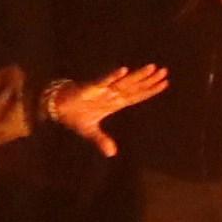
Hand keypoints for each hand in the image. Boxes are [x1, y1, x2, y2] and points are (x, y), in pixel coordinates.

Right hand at [44, 65, 169, 152]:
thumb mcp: (90, 131)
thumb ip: (101, 140)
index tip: (164, 83)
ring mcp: (102, 90)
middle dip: (148, 79)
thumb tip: (112, 153)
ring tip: (152, 68)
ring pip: (123, 82)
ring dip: (137, 75)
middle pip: (134, 86)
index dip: (150, 90)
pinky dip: (112, 76)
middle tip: (164, 71)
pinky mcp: (90, 88)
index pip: (136, 96)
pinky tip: (123, 70)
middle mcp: (111, 94)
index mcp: (114, 103)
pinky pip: (103, 81)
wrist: (57, 108)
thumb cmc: (75, 115)